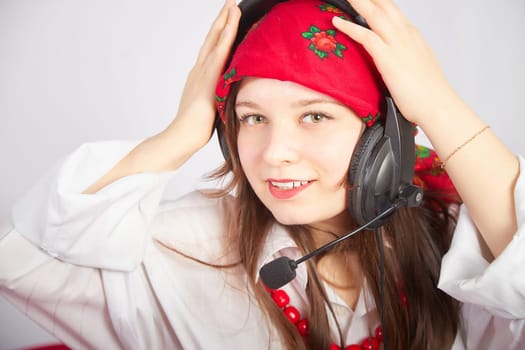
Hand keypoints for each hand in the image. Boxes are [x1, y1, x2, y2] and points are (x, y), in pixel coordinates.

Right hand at [167, 0, 240, 151]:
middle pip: (212, 40)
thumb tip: (229, 96)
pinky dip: (225, 40)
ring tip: (232, 6)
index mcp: (201, 77)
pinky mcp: (205, 82)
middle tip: (230, 3)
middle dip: (222, 20)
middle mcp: (199, 71)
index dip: (221, 32)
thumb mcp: (211, 106)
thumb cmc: (196, 128)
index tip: (230, 17)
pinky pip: (218, 57)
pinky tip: (231, 28)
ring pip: (215, 43)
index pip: (213, 49)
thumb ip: (218, 96)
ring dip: (224, 23)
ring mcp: (201, 75)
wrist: (181, 138)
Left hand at [332, 0, 457, 125]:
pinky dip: (349, 27)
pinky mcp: (388, 57)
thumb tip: (391, 57)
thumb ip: (402, 55)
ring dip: (357, 1)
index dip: (377, 0)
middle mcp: (405, 33)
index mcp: (411, 34)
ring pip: (373, 13)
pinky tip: (336, 21)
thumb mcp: (415, 65)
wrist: (438, 105)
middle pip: (382, 4)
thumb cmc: (427, 92)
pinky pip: (365, 36)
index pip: (390, 8)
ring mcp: (397, 43)